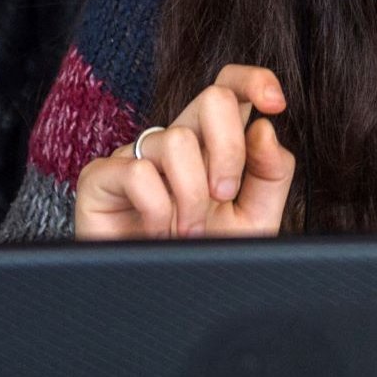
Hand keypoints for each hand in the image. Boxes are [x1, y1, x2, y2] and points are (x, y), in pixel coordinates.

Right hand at [74, 65, 293, 240]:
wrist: (159, 295)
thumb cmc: (204, 255)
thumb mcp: (253, 219)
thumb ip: (270, 175)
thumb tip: (264, 128)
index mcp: (211, 143)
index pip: (229, 88)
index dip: (253, 80)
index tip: (276, 104)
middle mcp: (174, 141)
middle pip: (212, 99)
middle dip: (230, 150)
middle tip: (224, 196)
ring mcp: (136, 155)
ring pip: (177, 141)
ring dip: (192, 196)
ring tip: (189, 231)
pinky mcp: (100, 177)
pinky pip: (138, 173)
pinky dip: (158, 210)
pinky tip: (156, 230)